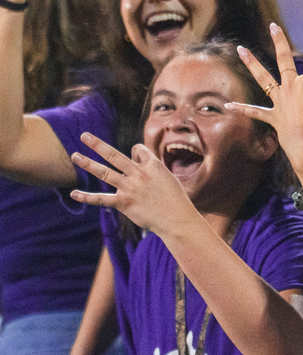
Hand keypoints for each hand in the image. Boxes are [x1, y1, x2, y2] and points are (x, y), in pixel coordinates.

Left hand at [69, 132, 194, 238]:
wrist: (177, 219)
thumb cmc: (176, 198)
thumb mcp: (168, 177)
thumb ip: (152, 168)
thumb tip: (135, 161)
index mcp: (152, 164)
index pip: (137, 150)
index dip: (135, 153)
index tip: (137, 160)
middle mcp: (138, 173)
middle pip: (113, 155)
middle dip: (97, 144)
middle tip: (84, 136)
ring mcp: (129, 188)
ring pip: (104, 172)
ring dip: (88, 163)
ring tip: (75, 155)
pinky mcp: (124, 203)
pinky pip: (102, 199)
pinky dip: (87, 197)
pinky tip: (74, 194)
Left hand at [228, 25, 302, 178]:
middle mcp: (290, 87)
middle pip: (285, 60)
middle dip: (280, 41)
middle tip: (273, 26)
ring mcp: (279, 102)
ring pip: (263, 78)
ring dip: (252, 63)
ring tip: (240, 49)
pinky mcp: (273, 118)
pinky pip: (254, 112)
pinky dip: (242, 109)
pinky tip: (228, 105)